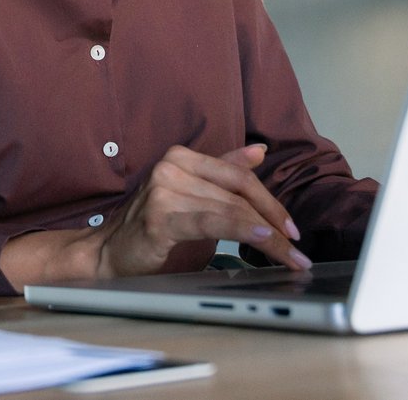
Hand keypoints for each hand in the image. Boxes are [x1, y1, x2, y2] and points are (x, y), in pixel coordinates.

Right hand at [89, 144, 311, 276]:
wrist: (109, 252)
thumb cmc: (152, 225)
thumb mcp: (192, 194)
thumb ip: (223, 172)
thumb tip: (259, 150)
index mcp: (182, 157)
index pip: (239, 176)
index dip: (271, 201)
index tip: (292, 227)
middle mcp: (172, 167)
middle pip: (239, 194)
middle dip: (274, 223)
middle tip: (298, 250)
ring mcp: (164, 191)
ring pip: (231, 211)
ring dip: (267, 237)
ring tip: (289, 256)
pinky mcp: (160, 217)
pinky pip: (212, 222)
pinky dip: (242, 230)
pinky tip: (262, 238)